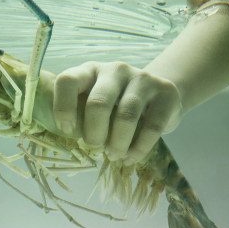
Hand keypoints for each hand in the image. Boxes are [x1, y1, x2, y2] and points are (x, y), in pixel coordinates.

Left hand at [52, 62, 182, 164]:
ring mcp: (142, 78)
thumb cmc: (116, 103)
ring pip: (126, 116)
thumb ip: (81, 114)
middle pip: (99, 102)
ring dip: (117, 143)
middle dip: (94, 131)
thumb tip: (70, 138)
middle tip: (94, 147)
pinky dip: (139, 148)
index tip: (67, 130)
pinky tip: (131, 158)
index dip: (63, 107)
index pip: (67, 81)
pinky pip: (152, 126)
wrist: (157, 94)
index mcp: (89, 71)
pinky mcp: (165, 91)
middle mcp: (114, 70)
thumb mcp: (94, 102)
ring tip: (114, 155)